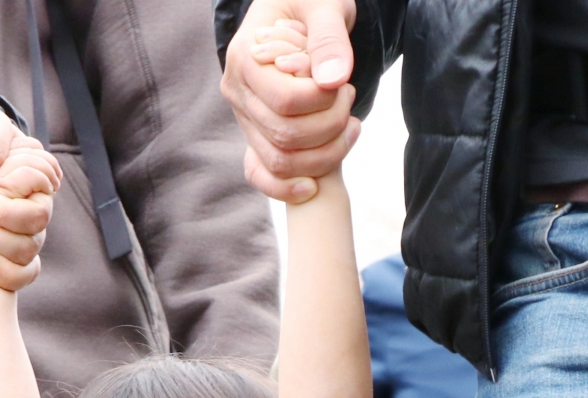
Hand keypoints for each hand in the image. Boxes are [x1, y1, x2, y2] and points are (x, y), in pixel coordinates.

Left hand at [0, 105, 55, 281]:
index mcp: (33, 173)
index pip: (45, 183)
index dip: (21, 190)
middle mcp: (31, 204)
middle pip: (38, 221)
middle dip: (5, 218)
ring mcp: (20, 232)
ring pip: (27, 249)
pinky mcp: (5, 255)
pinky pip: (21, 274)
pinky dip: (3, 273)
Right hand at [222, 0, 358, 200]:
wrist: (297, 8)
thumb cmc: (309, 1)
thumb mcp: (324, 4)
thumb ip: (329, 38)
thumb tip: (333, 80)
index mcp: (245, 58)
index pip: (287, 102)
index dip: (324, 101)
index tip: (344, 81)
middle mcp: (237, 93)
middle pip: (285, 137)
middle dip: (331, 125)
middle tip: (350, 97)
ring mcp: (245, 118)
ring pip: (280, 161)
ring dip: (325, 154)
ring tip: (350, 124)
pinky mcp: (256, 134)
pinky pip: (262, 175)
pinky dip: (286, 189)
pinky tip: (314, 186)